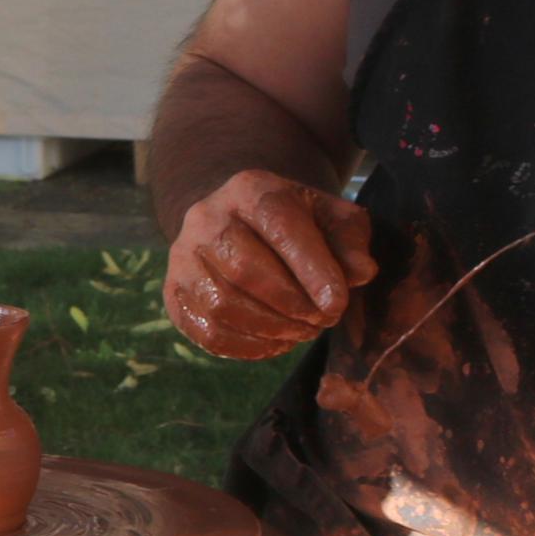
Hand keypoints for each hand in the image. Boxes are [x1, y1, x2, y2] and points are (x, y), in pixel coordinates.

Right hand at [167, 170, 375, 357]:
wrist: (239, 223)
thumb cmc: (294, 224)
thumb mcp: (330, 218)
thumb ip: (349, 240)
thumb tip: (361, 272)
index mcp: (250, 189)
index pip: (278, 227)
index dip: (310, 269)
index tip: (337, 304)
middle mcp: (206, 217)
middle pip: (244, 268)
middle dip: (290, 303)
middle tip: (322, 321)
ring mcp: (183, 255)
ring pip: (221, 303)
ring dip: (269, 328)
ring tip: (301, 332)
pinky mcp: (173, 290)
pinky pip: (204, 329)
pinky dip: (244, 346)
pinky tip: (274, 343)